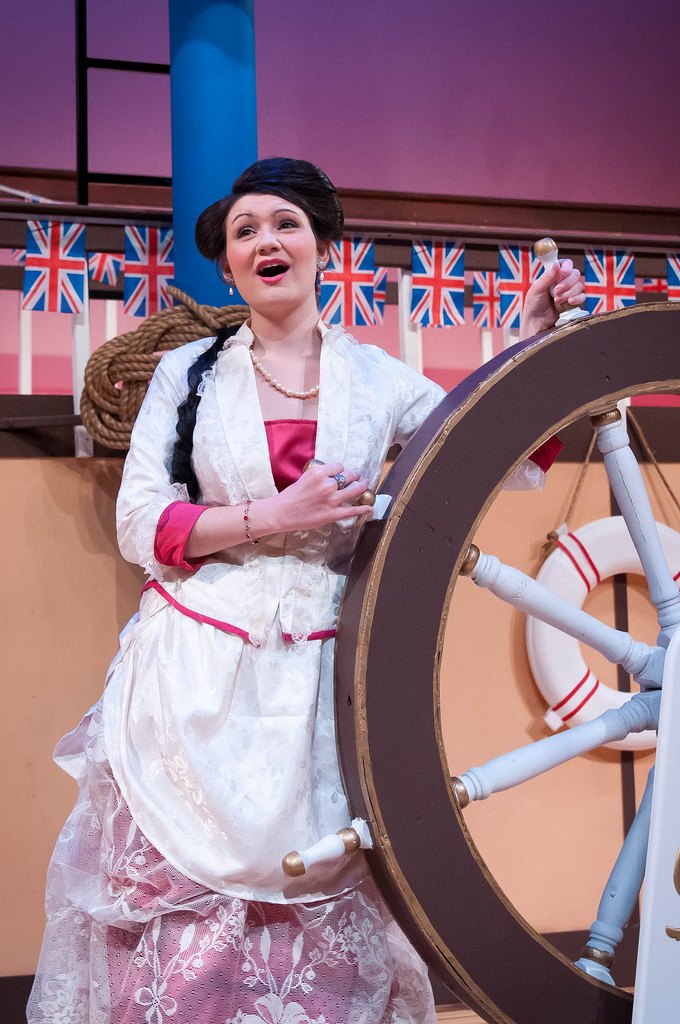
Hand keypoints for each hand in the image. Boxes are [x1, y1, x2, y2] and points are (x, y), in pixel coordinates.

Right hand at [256, 462, 373, 533]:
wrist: (282, 512)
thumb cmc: (290, 496)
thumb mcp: (304, 478)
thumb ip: (319, 476)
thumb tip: (330, 477)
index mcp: (319, 473)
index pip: (339, 466)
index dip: (341, 469)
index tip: (342, 472)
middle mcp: (327, 484)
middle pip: (349, 476)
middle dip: (354, 476)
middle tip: (356, 477)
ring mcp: (332, 499)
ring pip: (354, 490)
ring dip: (362, 486)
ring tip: (365, 484)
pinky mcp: (333, 513)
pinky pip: (352, 510)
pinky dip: (362, 509)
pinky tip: (369, 507)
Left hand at [519, 259, 585, 339]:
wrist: (536, 323)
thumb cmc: (533, 305)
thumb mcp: (537, 289)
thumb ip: (547, 277)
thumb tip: (556, 264)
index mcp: (553, 275)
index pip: (566, 264)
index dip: (567, 267)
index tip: (562, 273)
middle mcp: (562, 282)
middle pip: (575, 274)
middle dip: (567, 283)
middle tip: (556, 292)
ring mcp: (569, 292)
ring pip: (579, 285)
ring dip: (569, 293)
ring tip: (557, 300)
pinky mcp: (573, 303)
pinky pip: (582, 297)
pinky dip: (577, 299)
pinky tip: (569, 302)